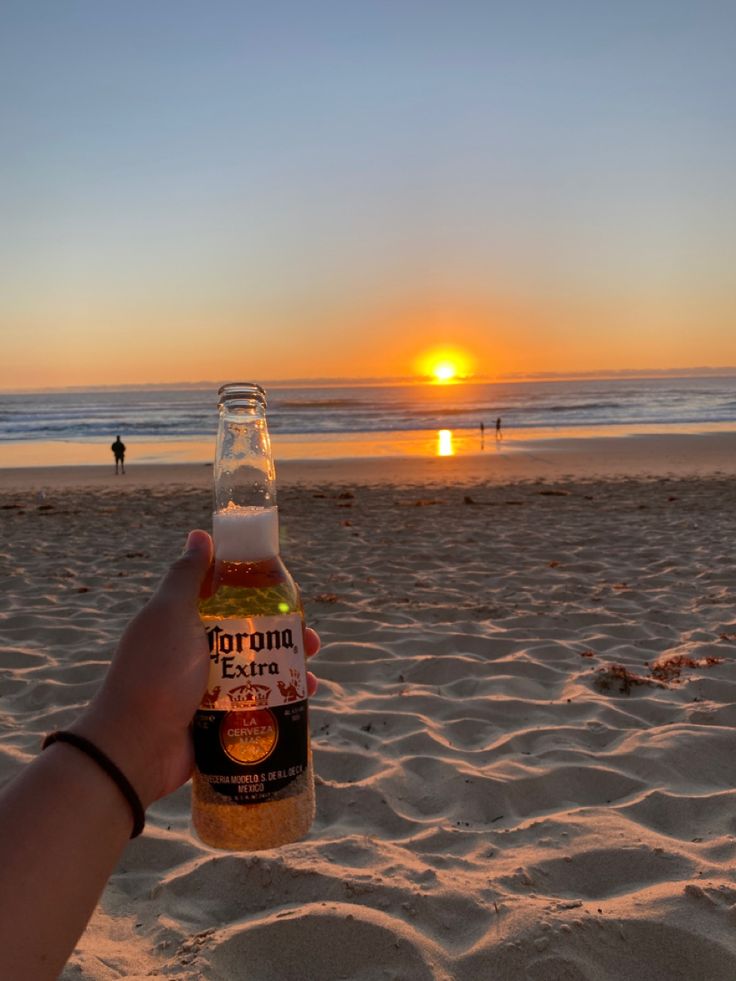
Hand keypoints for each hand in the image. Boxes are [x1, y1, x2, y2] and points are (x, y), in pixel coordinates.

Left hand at [74, 530, 318, 807]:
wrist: (136, 747)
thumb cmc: (155, 672)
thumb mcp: (170, 614)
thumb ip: (186, 576)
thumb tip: (200, 534)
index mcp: (185, 622)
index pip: (228, 597)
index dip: (260, 590)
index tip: (287, 591)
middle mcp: (198, 651)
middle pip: (252, 635)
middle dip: (285, 635)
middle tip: (309, 639)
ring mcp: (210, 688)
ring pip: (260, 670)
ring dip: (290, 669)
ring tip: (310, 674)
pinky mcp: (220, 719)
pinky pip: (258, 704)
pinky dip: (282, 700)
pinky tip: (305, 698)